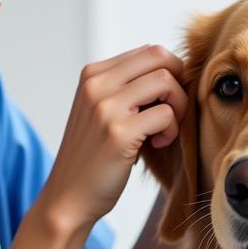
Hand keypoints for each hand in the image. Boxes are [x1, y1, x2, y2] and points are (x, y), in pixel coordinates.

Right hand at [40, 45, 187, 230]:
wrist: (69, 197)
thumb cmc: (94, 156)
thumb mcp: (102, 110)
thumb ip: (128, 87)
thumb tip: (175, 69)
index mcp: (92, 75)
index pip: (148, 51)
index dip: (169, 73)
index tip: (164, 101)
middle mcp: (95, 85)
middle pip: (159, 57)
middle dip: (178, 83)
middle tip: (172, 112)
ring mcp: (105, 108)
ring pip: (166, 81)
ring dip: (178, 106)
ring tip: (164, 130)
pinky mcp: (118, 133)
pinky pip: (166, 114)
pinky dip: (171, 130)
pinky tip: (157, 144)